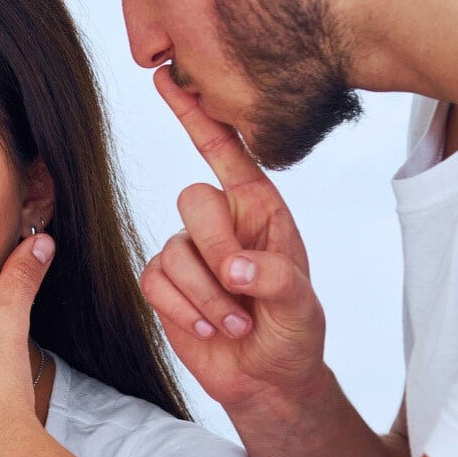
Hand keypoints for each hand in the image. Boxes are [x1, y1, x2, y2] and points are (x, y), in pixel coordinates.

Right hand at [141, 69, 330, 425]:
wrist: (268, 379)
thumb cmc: (293, 332)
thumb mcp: (302, 304)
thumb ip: (276, 276)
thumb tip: (233, 266)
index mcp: (259, 207)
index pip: (225, 150)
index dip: (196, 114)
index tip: (169, 76)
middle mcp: (221, 220)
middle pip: (192, 200)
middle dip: (215, 250)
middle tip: (242, 289)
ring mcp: (189, 250)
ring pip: (173, 252)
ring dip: (207, 298)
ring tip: (237, 323)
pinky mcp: (164, 283)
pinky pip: (155, 282)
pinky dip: (184, 312)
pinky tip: (211, 329)